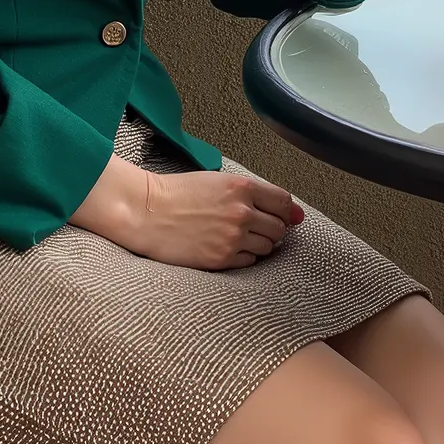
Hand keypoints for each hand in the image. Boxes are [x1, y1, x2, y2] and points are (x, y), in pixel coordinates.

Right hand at [74, 160, 303, 268]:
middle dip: (271, 227)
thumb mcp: (220, 182)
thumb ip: (257, 195)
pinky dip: (244, 256)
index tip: (280, 214)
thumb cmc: (180, 193)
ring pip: (267, 247)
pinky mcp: (221, 259)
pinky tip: (226, 246)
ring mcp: (232, 238)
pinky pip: (249, 262)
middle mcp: (242, 213)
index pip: (284, 202)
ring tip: (235, 235)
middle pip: (279, 227)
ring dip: (258, 242)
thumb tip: (296, 214)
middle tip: (253, 225)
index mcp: (242, 187)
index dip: (284, 209)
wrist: (147, 212)